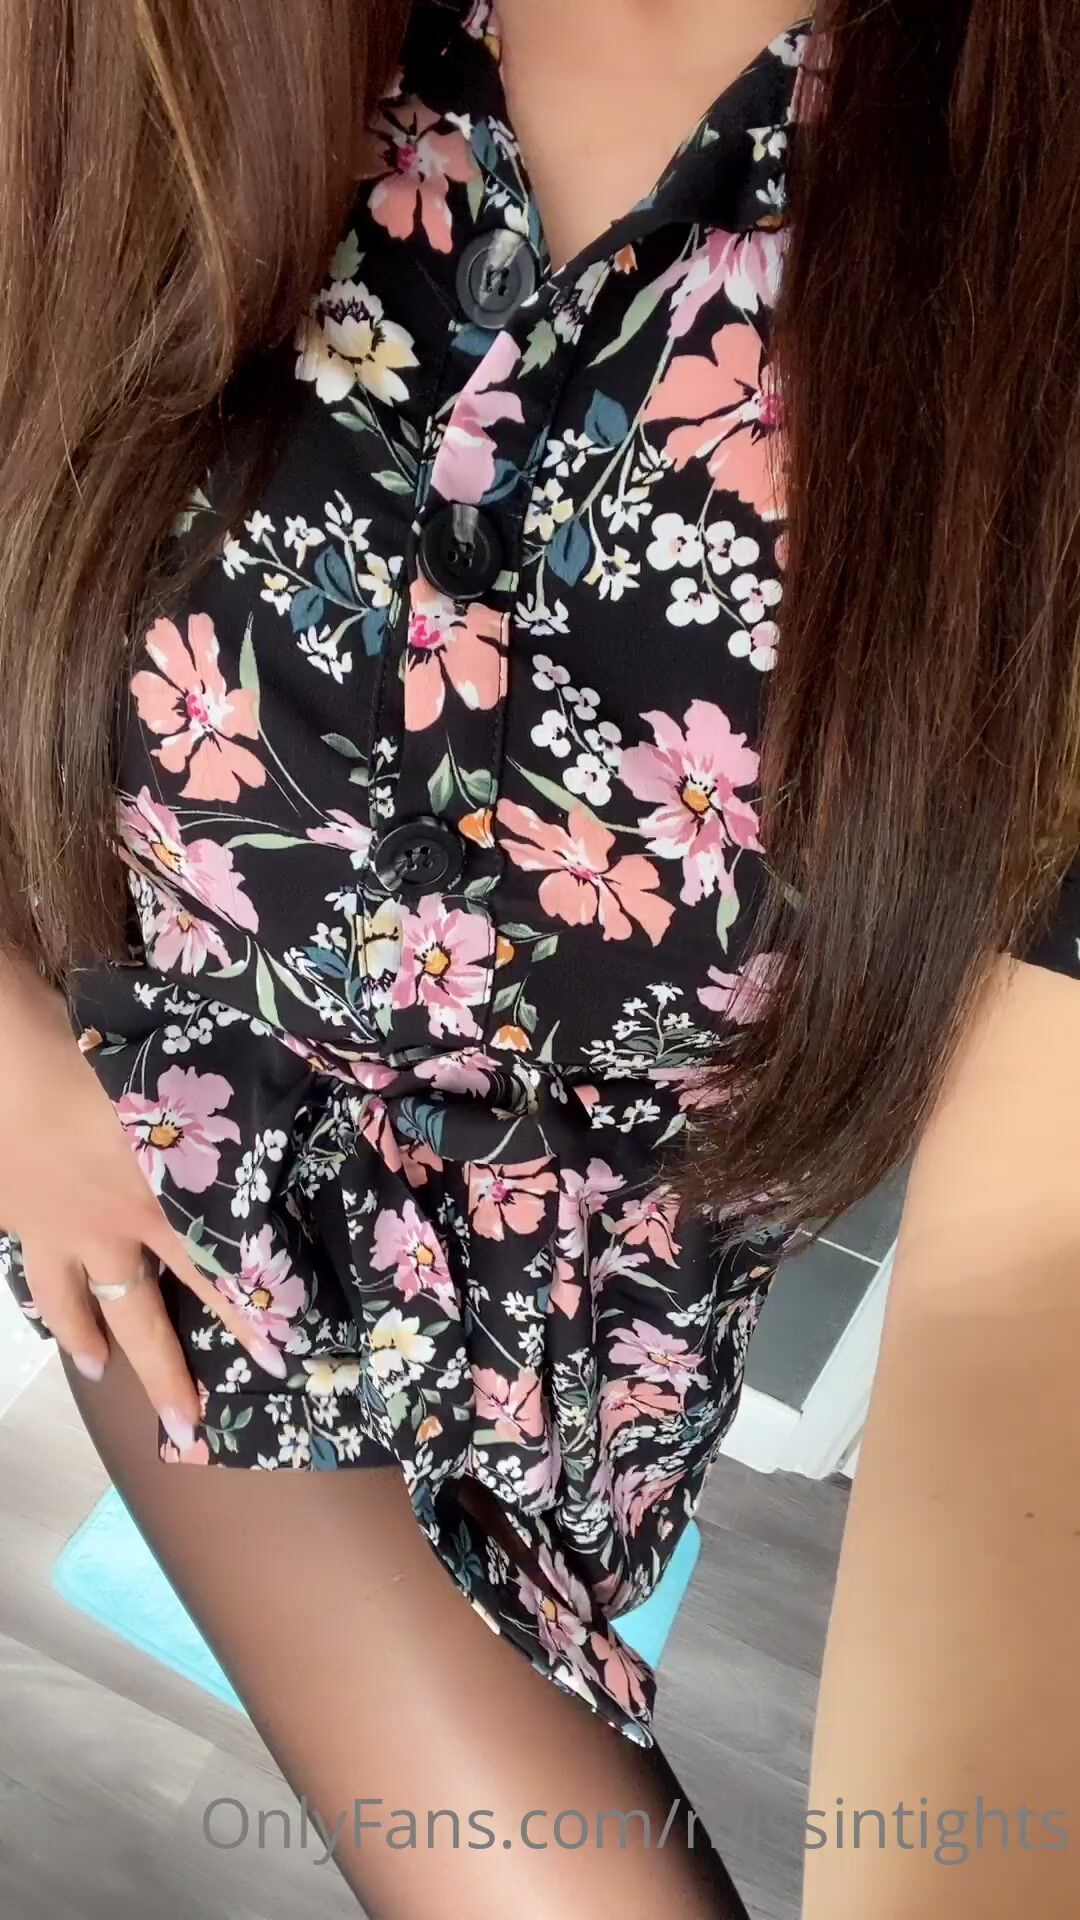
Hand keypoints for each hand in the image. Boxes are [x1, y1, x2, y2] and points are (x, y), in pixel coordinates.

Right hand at [0, 959, 285, 1449]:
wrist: (5, 1058)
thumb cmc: (101, 1057)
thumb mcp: (184, 1088)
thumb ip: (222, 1123)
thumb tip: (277, 1118)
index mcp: (163, 1203)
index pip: (219, 1277)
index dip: (248, 1320)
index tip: (279, 1361)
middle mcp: (109, 1230)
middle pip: (140, 1318)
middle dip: (163, 1375)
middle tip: (182, 1426)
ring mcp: (52, 1227)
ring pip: (69, 1301)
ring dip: (84, 1337)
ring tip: (94, 1365)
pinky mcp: (11, 1213)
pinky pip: (25, 1263)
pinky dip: (35, 1286)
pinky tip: (41, 1293)